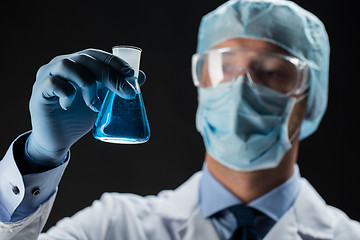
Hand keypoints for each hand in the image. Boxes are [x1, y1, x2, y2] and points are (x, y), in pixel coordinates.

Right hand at [27, 49, 145, 163]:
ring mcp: (47, 77)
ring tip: (94, 103)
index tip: (131, 75)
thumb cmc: (81, 116)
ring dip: (87, 83)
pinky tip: (70, 105)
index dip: (114, 62)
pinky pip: (53, 83)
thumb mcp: (104, 101)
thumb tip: (141, 76)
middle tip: (125, 93)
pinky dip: (67, 93)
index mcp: (77, 64)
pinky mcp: (39, 93)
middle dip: (109, 75)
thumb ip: (117, 87)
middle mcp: (61, 65)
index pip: (96, 55)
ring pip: (68, 65)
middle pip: (86, 59)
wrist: (59, 138)